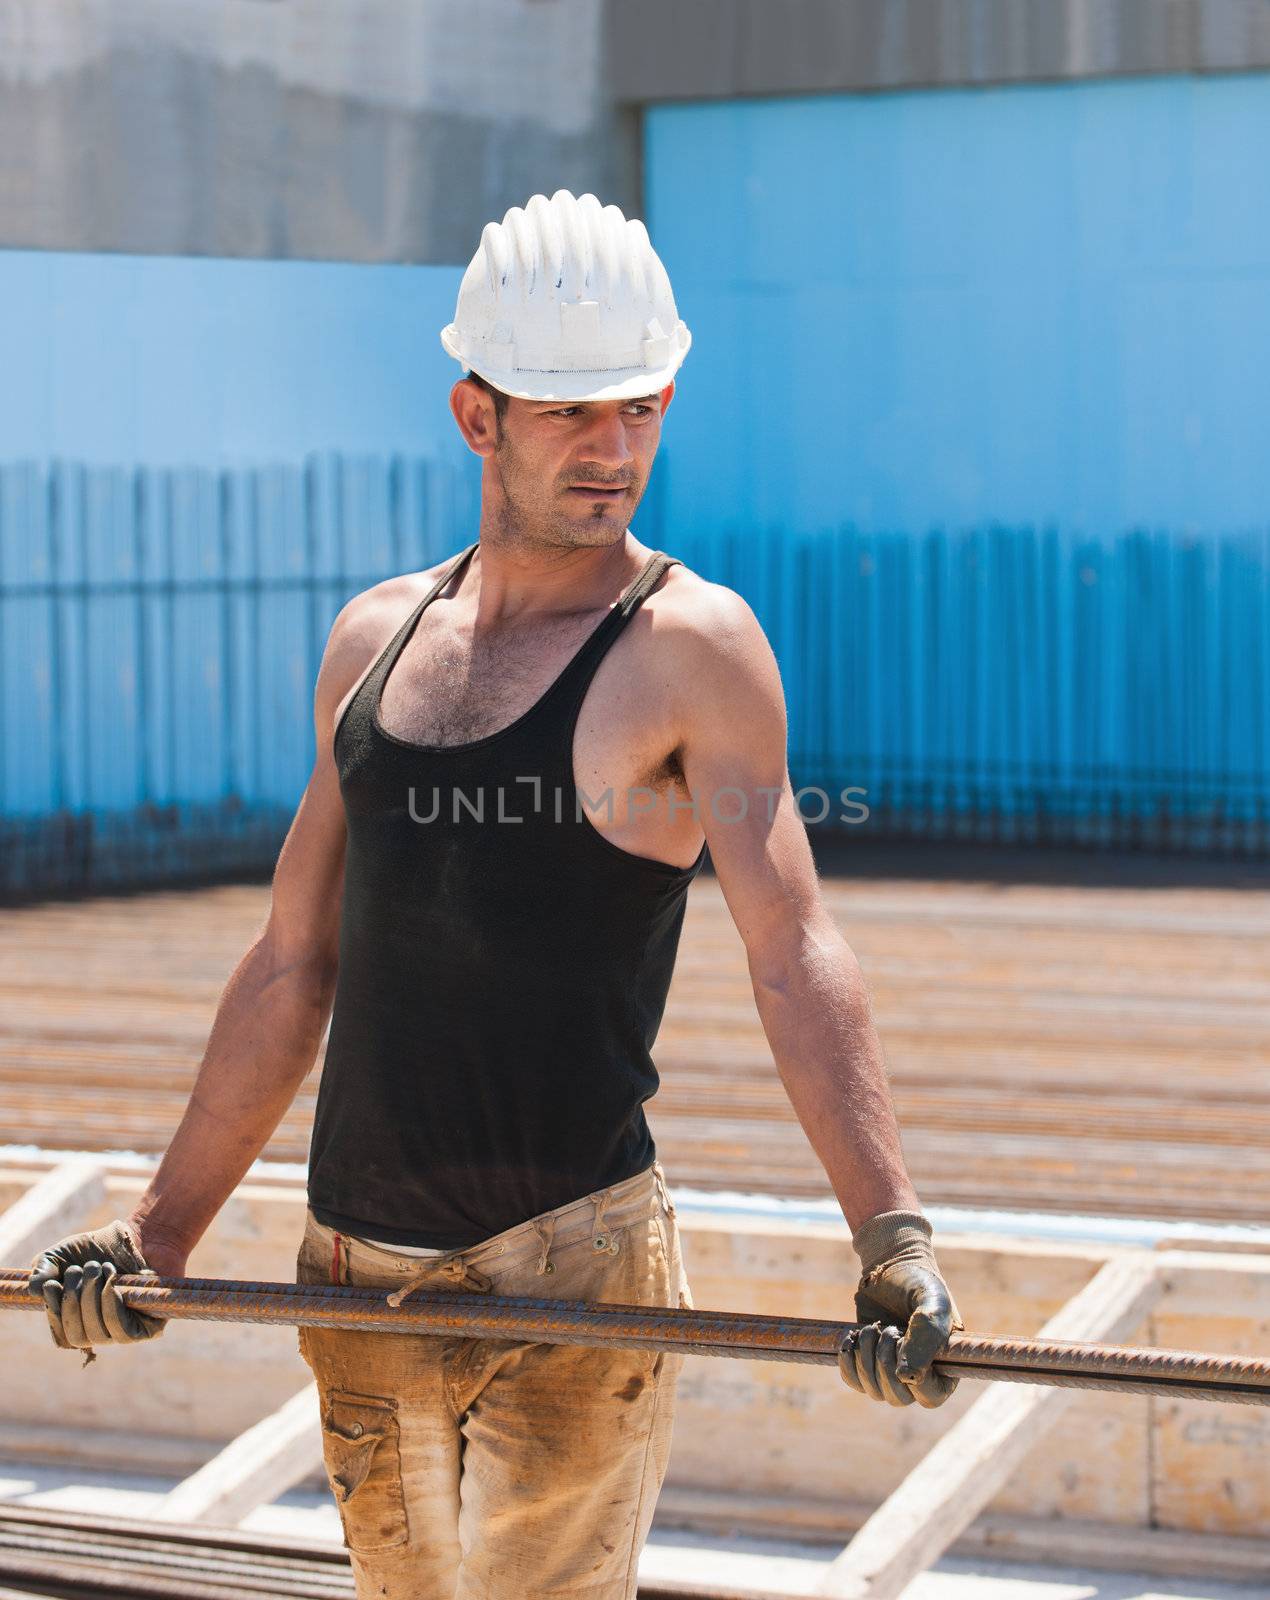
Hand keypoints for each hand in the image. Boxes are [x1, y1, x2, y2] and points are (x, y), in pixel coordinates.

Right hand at [28, 1219, 167, 1353]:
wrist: (139, 1235)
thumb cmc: (98, 1249)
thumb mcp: (60, 1255)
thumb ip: (42, 1270)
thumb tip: (36, 1291)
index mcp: (80, 1324)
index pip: (62, 1339)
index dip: (55, 1315)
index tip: (52, 1285)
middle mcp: (102, 1334)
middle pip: (78, 1337)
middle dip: (74, 1301)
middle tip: (81, 1269)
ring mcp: (125, 1333)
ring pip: (98, 1334)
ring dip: (93, 1297)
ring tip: (99, 1268)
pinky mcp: (149, 1328)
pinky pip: (123, 1333)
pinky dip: (112, 1305)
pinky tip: (112, 1282)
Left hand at [837, 1209, 962, 1408]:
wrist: (892, 1269)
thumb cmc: (919, 1285)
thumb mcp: (931, 1302)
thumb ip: (926, 1335)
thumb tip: (907, 1377)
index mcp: (945, 1369)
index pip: (930, 1396)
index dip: (913, 1373)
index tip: (902, 1338)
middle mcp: (920, 1379)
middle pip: (897, 1398)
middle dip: (885, 1360)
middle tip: (887, 1328)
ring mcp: (892, 1376)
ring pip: (873, 1391)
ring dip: (866, 1356)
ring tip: (873, 1327)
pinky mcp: (867, 1366)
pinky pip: (853, 1381)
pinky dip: (849, 1359)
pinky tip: (854, 1336)